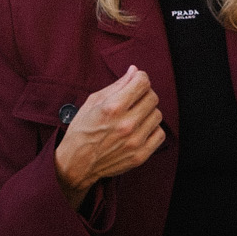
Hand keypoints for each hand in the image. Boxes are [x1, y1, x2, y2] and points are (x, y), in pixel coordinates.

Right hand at [54, 66, 164, 206]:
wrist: (77, 164)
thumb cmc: (81, 131)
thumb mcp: (93, 102)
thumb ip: (117, 86)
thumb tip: (134, 71)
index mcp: (112, 107)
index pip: (142, 82)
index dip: (140, 78)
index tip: (137, 81)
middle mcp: (126, 124)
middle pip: (152, 97)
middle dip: (144, 94)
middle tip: (134, 99)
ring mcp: (135, 141)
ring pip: (157, 115)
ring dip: (148, 112)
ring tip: (135, 116)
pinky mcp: (140, 155)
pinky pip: (160, 134)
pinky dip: (152, 129)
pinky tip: (140, 129)